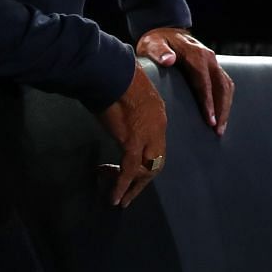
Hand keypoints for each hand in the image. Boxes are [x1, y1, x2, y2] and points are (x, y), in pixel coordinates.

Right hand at [95, 61, 166, 207]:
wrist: (112, 71)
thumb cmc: (116, 76)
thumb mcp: (131, 94)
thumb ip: (130, 108)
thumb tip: (117, 114)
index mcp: (158, 115)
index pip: (158, 146)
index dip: (146, 161)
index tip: (132, 169)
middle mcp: (158, 128)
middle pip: (157, 162)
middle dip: (144, 180)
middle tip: (130, 193)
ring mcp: (147, 135)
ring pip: (146, 170)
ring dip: (133, 188)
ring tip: (121, 200)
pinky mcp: (132, 140)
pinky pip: (130, 170)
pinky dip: (122, 186)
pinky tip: (115, 197)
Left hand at [138, 26, 233, 134]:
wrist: (165, 29)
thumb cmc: (156, 40)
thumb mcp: (152, 44)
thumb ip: (159, 51)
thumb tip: (169, 60)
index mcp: (196, 54)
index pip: (205, 81)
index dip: (208, 101)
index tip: (210, 119)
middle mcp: (209, 58)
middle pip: (222, 86)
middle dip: (222, 109)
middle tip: (218, 130)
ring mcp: (213, 62)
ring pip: (227, 86)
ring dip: (226, 107)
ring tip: (220, 128)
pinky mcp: (213, 66)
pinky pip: (225, 84)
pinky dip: (226, 100)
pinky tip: (221, 114)